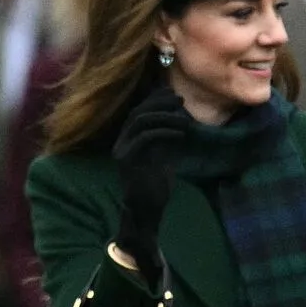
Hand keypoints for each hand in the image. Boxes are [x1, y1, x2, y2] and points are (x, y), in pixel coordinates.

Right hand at [112, 87, 189, 275]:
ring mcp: (122, 149)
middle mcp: (121, 141)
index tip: (174, 95)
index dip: (155, 100)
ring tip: (184, 119)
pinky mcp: (127, 159)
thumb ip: (165, 141)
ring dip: (164, 116)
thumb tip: (178, 121)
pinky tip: (182, 134)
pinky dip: (164, 132)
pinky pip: (145, 138)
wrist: (146, 211)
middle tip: (180, 100)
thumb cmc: (155, 188)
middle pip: (138, 112)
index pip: (138, 112)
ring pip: (140, 121)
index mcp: (128, 139)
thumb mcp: (163, 158)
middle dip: (159, 103)